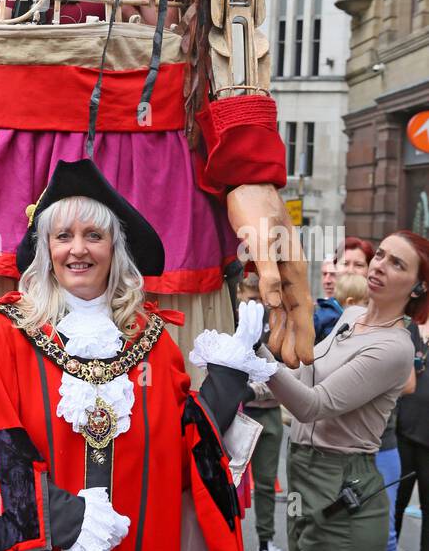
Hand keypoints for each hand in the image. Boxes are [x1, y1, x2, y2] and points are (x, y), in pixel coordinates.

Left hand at [227, 183, 314, 367]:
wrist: (247, 185)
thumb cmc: (254, 208)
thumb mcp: (259, 239)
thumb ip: (267, 271)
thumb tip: (274, 302)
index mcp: (294, 266)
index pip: (300, 308)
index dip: (302, 334)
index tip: (302, 358)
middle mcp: (291, 270)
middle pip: (295, 311)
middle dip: (295, 338)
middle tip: (292, 365)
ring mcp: (281, 268)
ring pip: (285, 305)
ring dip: (284, 329)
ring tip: (282, 354)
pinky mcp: (268, 265)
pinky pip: (274, 295)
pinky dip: (273, 312)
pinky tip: (272, 326)